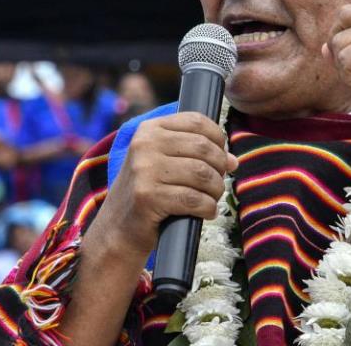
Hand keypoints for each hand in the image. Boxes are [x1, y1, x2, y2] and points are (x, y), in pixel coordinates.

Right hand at [92, 112, 237, 256]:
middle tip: (217, 184)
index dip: (218, 139)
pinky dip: (208, 208)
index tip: (221, 158)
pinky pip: (194, 199)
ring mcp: (144, 170)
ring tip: (212, 199)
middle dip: (220, 168)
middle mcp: (144, 145)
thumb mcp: (163, 163)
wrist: (117, 229)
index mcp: (149, 129)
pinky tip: (206, 212)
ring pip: (202, 174)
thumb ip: (195, 155)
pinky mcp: (147, 197)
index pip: (196, 121)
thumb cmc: (148, 193)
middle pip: (203, 148)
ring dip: (216, 190)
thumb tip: (233, 160)